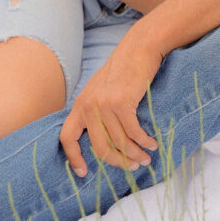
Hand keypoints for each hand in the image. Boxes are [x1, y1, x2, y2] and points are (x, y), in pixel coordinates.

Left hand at [60, 27, 163, 175]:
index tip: (84, 173)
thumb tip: (102, 139)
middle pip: (99, 147)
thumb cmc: (123, 69)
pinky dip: (144, 141)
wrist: (139, 48)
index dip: (74, 158)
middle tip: (133, 166)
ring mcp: (104, 104)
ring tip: (146, 157)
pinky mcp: (122, 102)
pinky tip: (152, 143)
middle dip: (118, 162)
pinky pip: (133, 132)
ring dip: (135, 154)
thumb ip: (96, 111)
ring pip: (119, 142)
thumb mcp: (101, 89)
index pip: (67, 137)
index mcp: (81, 104)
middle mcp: (88, 106)